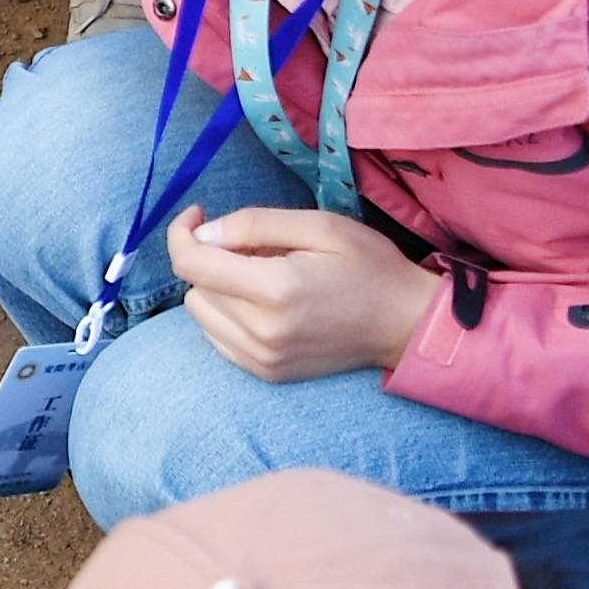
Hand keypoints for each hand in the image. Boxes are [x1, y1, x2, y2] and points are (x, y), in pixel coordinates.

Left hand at [167, 204, 443, 381]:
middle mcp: (261, 331)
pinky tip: (264, 306)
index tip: (198, 215)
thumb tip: (204, 234)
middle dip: (214, 259)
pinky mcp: (266, 373)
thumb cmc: (370, 267)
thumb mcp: (320, 226)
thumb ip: (254, 224)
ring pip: (201, 313)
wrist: (406, 324)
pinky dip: (228, 315)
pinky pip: (217, 338)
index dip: (183, 233)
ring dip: (219, 288)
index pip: (191, 264)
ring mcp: (262, 359)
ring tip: (263, 278)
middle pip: (195, 286)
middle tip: (258, 249)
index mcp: (275, 290)